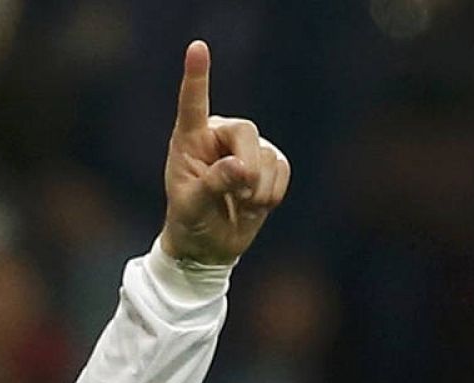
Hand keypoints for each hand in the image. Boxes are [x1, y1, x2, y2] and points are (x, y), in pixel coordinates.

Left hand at [159, 42, 288, 265]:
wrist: (210, 245)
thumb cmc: (190, 222)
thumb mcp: (192, 207)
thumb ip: (213, 184)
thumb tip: (242, 167)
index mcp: (190, 139)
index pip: (193, 104)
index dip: (197, 76)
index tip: (197, 47)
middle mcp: (219, 135)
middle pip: (246, 131)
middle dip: (247, 168)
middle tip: (238, 196)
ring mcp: (247, 147)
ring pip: (268, 155)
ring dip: (258, 190)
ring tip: (239, 204)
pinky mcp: (270, 161)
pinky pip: (283, 169)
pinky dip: (272, 193)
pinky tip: (254, 204)